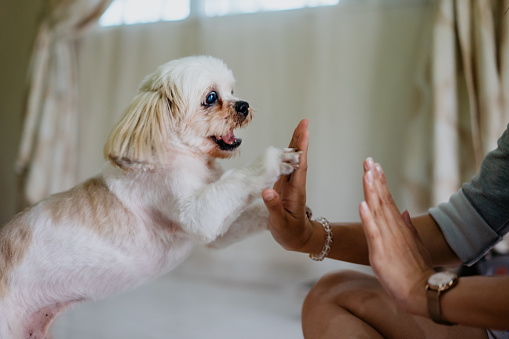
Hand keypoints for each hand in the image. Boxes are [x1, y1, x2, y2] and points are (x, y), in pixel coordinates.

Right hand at [262, 119, 312, 251]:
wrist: (298, 240)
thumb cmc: (291, 233)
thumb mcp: (281, 223)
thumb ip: (274, 208)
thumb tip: (267, 191)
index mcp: (296, 191)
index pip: (299, 166)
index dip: (301, 150)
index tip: (305, 133)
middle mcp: (295, 185)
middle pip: (298, 158)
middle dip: (300, 140)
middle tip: (305, 122)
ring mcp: (291, 185)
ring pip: (293, 160)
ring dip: (295, 144)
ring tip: (299, 127)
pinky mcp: (285, 187)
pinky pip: (287, 166)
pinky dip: (287, 154)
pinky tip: (286, 147)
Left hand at [358, 158, 434, 315]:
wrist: (422, 291)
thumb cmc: (416, 270)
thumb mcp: (414, 246)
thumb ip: (408, 227)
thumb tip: (405, 210)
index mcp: (399, 227)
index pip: (388, 200)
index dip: (381, 182)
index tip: (375, 165)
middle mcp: (393, 229)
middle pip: (382, 200)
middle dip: (375, 179)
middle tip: (368, 160)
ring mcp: (388, 239)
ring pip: (377, 211)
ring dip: (371, 191)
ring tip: (367, 173)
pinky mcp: (381, 252)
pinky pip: (372, 232)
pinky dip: (367, 218)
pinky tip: (362, 204)